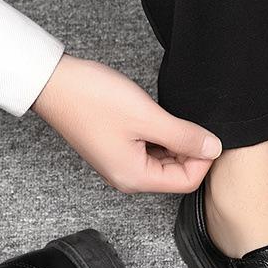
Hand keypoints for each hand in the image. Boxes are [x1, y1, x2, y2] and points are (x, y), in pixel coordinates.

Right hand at [32, 54, 221, 193]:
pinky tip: (156, 118)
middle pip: (175, 175)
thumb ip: (183, 135)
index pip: (186, 182)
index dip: (202, 160)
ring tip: (168, 116)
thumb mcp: (146, 117)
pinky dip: (159, 138)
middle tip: (189, 121)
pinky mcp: (116, 151)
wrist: (55, 85)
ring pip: (163, 162)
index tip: (205, 133)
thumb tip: (213, 148)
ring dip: (174, 143)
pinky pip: (148, 152)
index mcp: (135, 177)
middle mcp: (127, 178)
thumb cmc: (92, 100)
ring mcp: (120, 165)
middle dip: (189, 151)